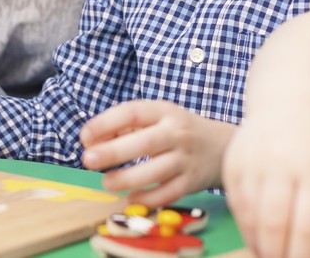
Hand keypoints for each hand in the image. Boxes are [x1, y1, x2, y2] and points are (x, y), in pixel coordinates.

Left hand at [80, 100, 232, 207]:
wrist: (224, 146)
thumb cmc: (180, 130)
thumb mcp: (158, 118)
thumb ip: (127, 126)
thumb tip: (94, 141)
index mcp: (165, 111)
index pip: (133, 111)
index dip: (106, 122)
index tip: (85, 136)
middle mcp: (177, 133)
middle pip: (144, 142)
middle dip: (113, 152)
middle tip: (88, 160)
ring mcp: (186, 158)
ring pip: (155, 171)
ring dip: (126, 179)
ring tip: (106, 183)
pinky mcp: (192, 182)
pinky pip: (167, 194)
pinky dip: (147, 198)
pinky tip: (130, 198)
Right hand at [223, 110, 309, 257]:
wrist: (286, 105)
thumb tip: (308, 255)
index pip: (307, 225)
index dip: (304, 254)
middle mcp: (281, 164)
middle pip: (273, 223)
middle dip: (277, 254)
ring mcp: (253, 161)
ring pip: (249, 216)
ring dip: (258, 243)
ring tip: (268, 254)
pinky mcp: (232, 162)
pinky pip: (235, 203)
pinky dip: (245, 224)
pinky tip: (255, 234)